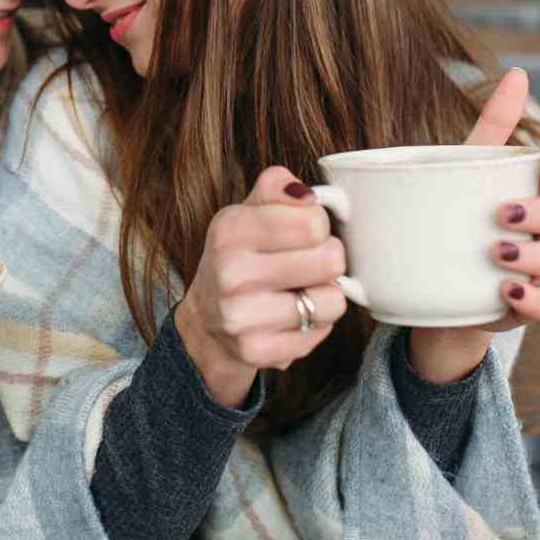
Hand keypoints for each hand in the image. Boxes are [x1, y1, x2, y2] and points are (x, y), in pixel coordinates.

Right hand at [176, 167, 347, 408]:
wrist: (207, 319)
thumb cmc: (239, 256)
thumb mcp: (248, 211)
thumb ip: (277, 188)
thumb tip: (307, 194)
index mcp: (230, 229)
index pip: (313, 220)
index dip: (318, 226)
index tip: (303, 233)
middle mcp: (230, 273)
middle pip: (331, 259)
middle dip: (327, 259)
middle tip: (307, 264)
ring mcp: (241, 317)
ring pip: (332, 300)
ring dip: (325, 295)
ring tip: (301, 291)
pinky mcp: (257, 351)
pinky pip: (321, 332)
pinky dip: (315, 325)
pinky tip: (292, 317)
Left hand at [409, 69, 539, 380]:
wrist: (441, 283)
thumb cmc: (468, 213)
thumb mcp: (474, 166)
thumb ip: (498, 125)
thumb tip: (518, 73)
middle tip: (504, 212)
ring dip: (533, 255)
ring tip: (496, 251)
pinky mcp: (537, 303)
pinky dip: (533, 299)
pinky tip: (509, 290)